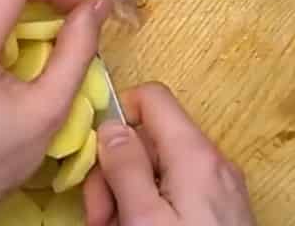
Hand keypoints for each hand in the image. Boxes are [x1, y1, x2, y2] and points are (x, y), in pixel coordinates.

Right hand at [84, 83, 256, 225]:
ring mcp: (217, 187)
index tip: (95, 154)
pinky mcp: (217, 210)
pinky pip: (172, 192)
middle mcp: (211, 162)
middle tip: (99, 216)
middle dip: (114, 172)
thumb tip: (110, 123)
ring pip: (155, 168)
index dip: (117, 114)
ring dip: (125, 196)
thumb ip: (124, 165)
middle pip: (148, 139)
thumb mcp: (143, 218)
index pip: (152, 98)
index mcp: (194, 154)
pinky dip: (147, 208)